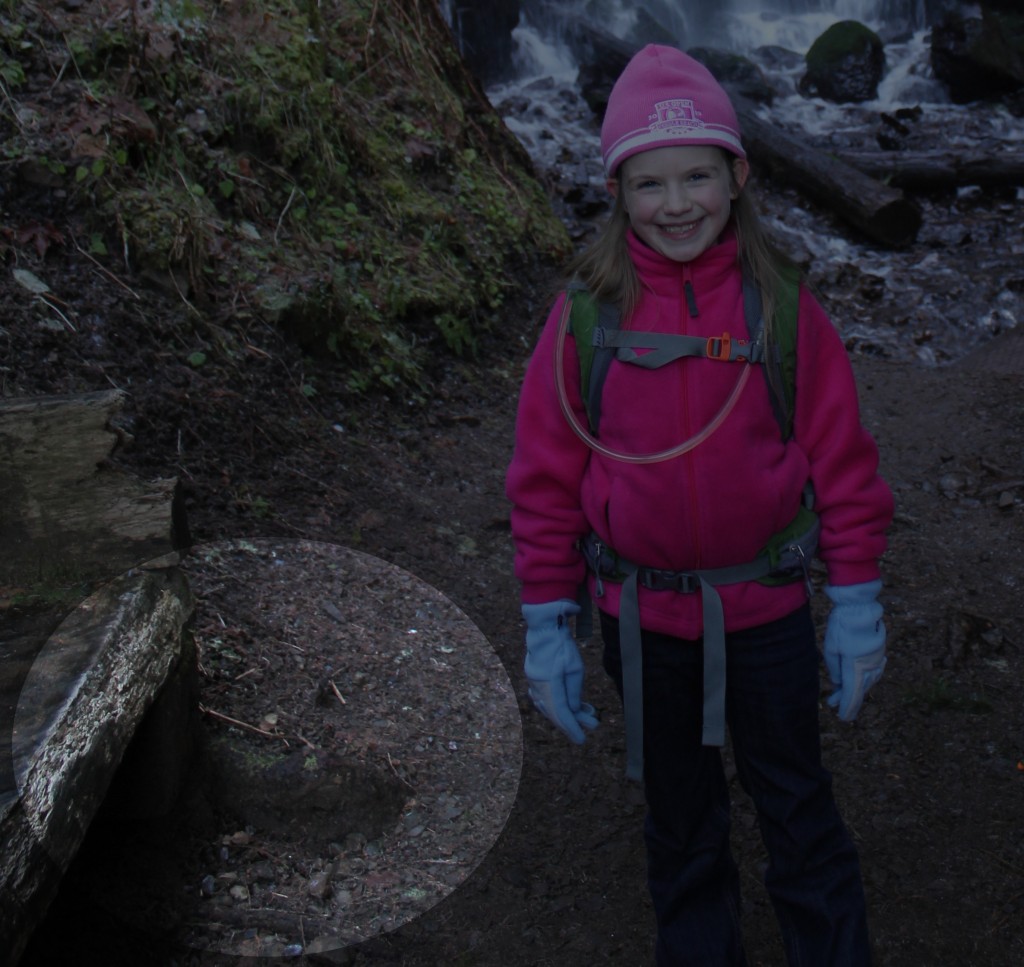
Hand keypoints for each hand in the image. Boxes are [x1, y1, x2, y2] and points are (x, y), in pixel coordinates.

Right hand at [522, 600, 598, 743]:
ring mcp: (533, 682)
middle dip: (572, 722)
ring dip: (566, 714)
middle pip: (554, 712)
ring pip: (549, 707)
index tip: (582, 739)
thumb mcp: (575, 668)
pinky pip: (545, 699)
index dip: (571, 728)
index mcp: (547, 683)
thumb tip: (573, 712)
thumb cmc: (562, 644)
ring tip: (586, 716)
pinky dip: (557, 706)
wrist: (544, 626)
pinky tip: (569, 707)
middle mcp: (537, 686)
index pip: (560, 712)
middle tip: (591, 727)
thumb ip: (573, 692)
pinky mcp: (535, 678)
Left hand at [824, 580, 885, 721]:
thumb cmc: (842, 627)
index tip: (843, 718)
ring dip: (857, 689)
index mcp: (855, 668)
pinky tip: (863, 681)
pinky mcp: (879, 652)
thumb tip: (840, 683)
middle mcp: (869, 667)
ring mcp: (876, 659)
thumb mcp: (831, 649)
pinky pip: (874, 671)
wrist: (859, 607)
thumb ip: (836, 669)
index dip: (847, 707)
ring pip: (868, 681)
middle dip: (850, 700)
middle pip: (860, 689)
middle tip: (840, 709)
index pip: (852, 694)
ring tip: (844, 695)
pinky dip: (866, 678)